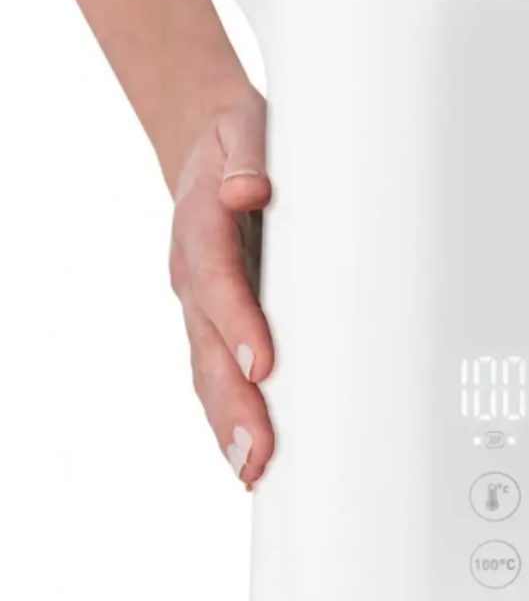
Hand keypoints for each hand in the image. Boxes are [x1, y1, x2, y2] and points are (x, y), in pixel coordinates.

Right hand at [169, 90, 274, 486]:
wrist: (207, 145)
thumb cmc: (238, 143)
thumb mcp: (243, 129)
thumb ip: (247, 155)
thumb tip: (249, 187)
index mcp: (201, 228)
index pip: (218, 280)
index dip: (237, 322)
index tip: (262, 363)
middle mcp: (195, 275)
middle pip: (207, 345)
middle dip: (232, 402)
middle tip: (258, 454)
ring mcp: (201, 303)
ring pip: (207, 370)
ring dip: (228, 423)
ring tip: (253, 470)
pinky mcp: (215, 320)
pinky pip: (216, 372)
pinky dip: (229, 415)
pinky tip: (251, 454)